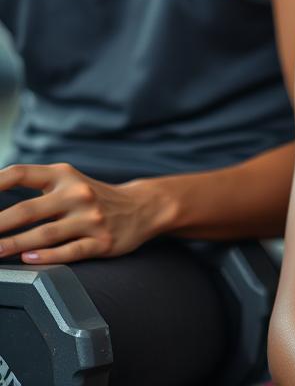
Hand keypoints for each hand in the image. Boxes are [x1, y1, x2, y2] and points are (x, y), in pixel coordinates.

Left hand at [0, 162, 165, 263]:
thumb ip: (37, 186)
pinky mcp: (102, 241)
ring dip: (13, 245)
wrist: (143, 206)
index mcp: (64, 175)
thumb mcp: (69, 181)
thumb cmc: (93, 197)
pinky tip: (29, 259)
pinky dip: (47, 256)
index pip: (22, 173)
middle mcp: (77, 194)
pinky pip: (71, 251)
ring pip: (45, 234)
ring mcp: (91, 218)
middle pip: (28, 210)